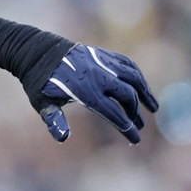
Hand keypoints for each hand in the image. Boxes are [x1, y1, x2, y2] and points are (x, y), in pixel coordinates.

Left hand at [36, 44, 158, 143]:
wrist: (35, 51)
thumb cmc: (38, 82)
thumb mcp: (42, 102)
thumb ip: (54, 119)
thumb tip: (63, 138)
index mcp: (86, 92)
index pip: (115, 115)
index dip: (127, 129)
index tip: (135, 140)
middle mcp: (99, 77)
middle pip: (127, 97)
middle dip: (135, 114)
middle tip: (139, 125)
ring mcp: (103, 63)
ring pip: (133, 78)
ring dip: (145, 93)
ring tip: (154, 107)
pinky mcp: (103, 54)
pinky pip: (127, 64)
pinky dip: (137, 75)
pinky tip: (141, 85)